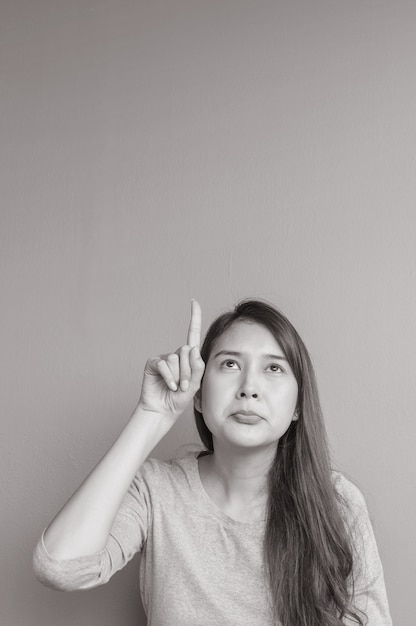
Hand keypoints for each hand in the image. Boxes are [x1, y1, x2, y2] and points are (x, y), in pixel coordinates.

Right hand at [137, 300, 204, 421]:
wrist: (163, 410)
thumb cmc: (179, 399)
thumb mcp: (195, 385)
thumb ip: (197, 368)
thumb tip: (192, 349)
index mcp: (188, 357)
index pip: (192, 334)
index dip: (194, 317)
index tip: (194, 302)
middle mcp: (176, 355)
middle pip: (186, 351)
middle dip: (188, 370)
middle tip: (184, 385)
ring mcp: (164, 358)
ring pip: (175, 359)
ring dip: (178, 376)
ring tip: (176, 387)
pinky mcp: (153, 363)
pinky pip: (164, 364)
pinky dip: (168, 377)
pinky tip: (169, 386)